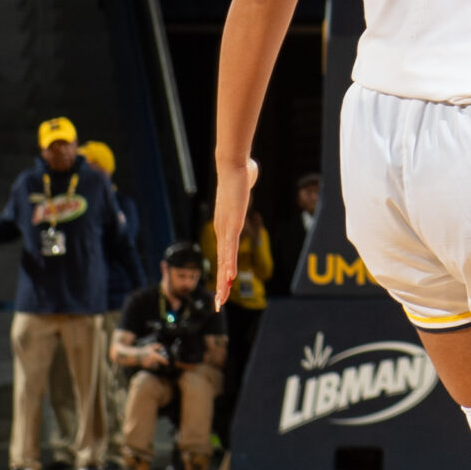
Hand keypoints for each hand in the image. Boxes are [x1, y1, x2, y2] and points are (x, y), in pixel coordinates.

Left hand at [211, 155, 256, 309]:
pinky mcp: (232, 224)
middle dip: (220, 286)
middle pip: (221, 263)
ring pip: (224, 260)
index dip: (224, 272)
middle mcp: (222, 230)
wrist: (233, 164)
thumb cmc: (240, 171)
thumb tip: (252, 171)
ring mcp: (226, 228)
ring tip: (221, 299)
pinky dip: (229, 263)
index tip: (223, 287)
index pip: (224, 254)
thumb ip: (247, 182)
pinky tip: (228, 276)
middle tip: (218, 304)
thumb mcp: (245, 183)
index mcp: (225, 226)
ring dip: (223, 282)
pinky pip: (231, 248)